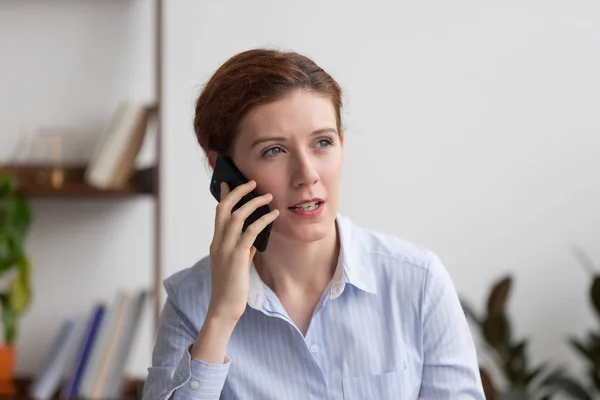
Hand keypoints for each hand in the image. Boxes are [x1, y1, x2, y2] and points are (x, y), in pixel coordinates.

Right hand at [207, 180, 278, 324]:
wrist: (224, 307)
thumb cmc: (231, 287)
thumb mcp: (235, 264)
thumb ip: (241, 249)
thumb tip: (253, 237)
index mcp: (216, 242)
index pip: (218, 213)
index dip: (224, 196)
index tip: (229, 182)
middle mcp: (218, 242)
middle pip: (225, 208)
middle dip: (239, 192)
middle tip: (252, 182)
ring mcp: (226, 248)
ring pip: (238, 216)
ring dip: (254, 203)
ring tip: (269, 197)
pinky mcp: (237, 256)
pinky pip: (250, 231)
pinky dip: (263, 220)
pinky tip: (274, 215)